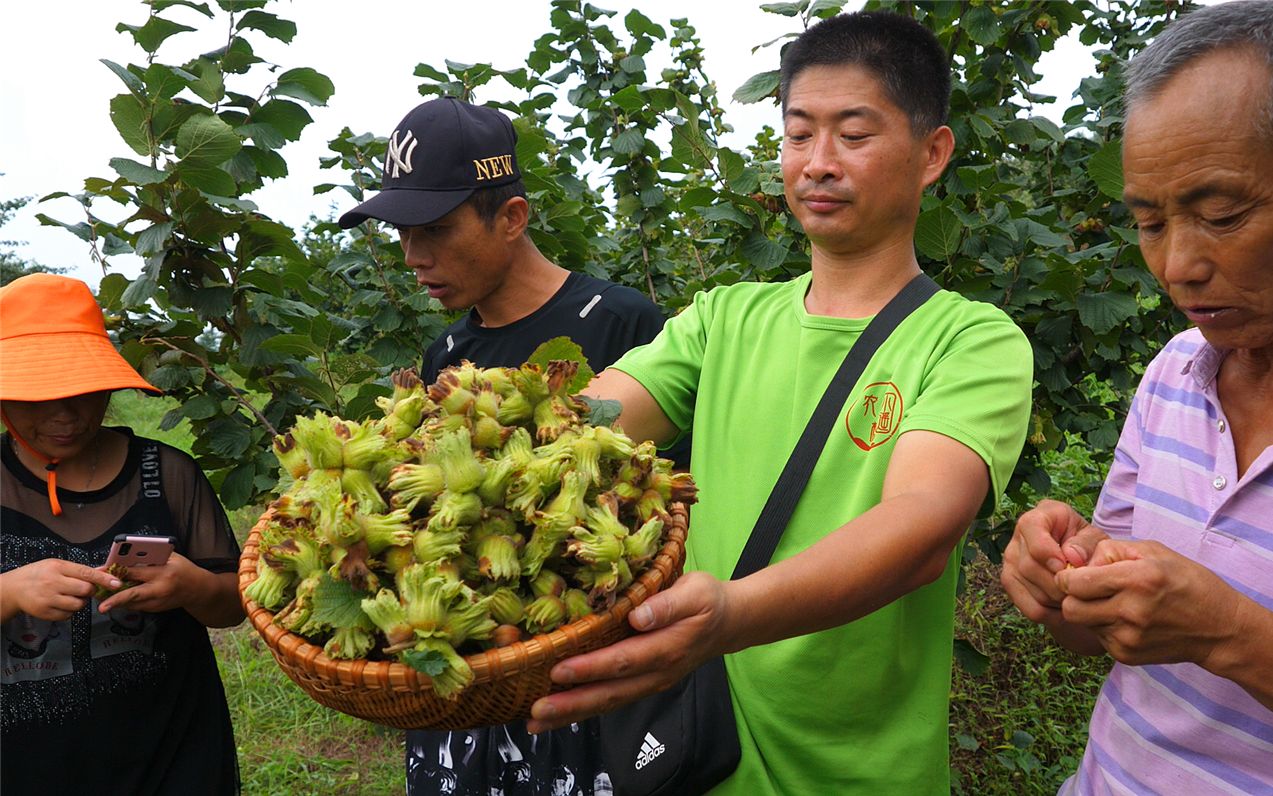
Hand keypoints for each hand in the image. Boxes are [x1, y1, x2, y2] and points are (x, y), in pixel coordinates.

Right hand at [0, 559, 122, 621]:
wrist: (14, 588)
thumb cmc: (39, 574)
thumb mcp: (57, 565)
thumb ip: (80, 570)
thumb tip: (105, 571)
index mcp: (58, 567)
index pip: (86, 573)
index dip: (104, 578)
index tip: (117, 583)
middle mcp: (53, 582)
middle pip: (85, 590)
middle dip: (90, 591)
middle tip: (82, 589)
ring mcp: (48, 599)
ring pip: (78, 605)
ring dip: (80, 602)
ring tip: (69, 596)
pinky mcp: (45, 613)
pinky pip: (68, 615)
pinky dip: (69, 611)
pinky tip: (61, 604)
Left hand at [98, 552, 201, 614]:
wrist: (198, 590)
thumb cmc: (184, 569)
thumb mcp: (171, 557)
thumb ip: (151, 557)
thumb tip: (128, 555)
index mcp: (163, 572)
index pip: (136, 572)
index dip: (117, 572)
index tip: (102, 573)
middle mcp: (159, 589)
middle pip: (132, 595)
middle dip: (114, 600)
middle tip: (101, 605)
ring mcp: (157, 602)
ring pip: (131, 603)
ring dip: (115, 601)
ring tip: (101, 599)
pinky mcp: (154, 609)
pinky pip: (135, 606)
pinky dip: (125, 602)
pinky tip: (116, 599)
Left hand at [527, 570, 731, 732]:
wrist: (728, 622)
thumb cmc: (707, 601)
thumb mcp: (696, 592)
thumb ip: (668, 604)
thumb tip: (638, 615)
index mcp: (668, 648)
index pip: (624, 660)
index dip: (591, 668)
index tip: (559, 670)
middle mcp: (657, 673)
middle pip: (611, 692)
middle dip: (572, 703)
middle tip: (537, 709)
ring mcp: (650, 682)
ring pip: (608, 703)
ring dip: (572, 713)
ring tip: (535, 721)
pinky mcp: (643, 683)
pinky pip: (611, 700)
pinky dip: (583, 709)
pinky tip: (557, 715)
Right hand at [1001, 499, 1108, 625]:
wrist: (1076, 557)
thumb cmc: (1086, 544)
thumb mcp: (1094, 538)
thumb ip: (1087, 544)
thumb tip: (1072, 558)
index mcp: (1037, 517)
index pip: (1030, 529)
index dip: (1047, 551)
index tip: (1065, 566)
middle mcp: (1017, 538)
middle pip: (1029, 566)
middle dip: (1059, 584)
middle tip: (1082, 589)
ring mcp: (1010, 562)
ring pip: (1032, 590)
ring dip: (1060, 600)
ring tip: (1078, 597)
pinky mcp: (1010, 583)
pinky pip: (1031, 609)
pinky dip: (1054, 615)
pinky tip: (1067, 608)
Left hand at [1055, 539, 1240, 667]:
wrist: (1220, 629)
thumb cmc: (1186, 581)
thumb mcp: (1153, 551)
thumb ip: (1109, 550)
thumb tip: (1075, 561)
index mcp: (1136, 580)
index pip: (1073, 583)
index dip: (1068, 577)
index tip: (1077, 574)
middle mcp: (1130, 612)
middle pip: (1070, 608)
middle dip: (1072, 597)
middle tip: (1088, 590)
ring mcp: (1128, 638)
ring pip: (1082, 624)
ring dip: (1089, 612)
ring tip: (1113, 603)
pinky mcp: (1127, 656)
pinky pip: (1098, 637)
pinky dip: (1104, 627)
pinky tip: (1126, 620)